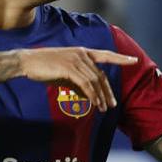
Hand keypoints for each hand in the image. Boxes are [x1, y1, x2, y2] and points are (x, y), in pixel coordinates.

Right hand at [15, 46, 137, 110]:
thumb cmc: (45, 68)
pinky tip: (95, 104)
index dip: (121, 58)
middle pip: (101, 75)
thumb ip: (79, 82)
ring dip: (100, 96)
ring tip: (103, 108)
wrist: (27, 62)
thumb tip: (90, 96)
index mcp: (82, 52)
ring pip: (95, 81)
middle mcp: (82, 54)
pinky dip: (92, 95)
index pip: (106, 55)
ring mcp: (76, 59)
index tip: (134, 60)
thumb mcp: (65, 75)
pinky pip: (86, 84)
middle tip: (112, 104)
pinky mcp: (69, 68)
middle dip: (107, 91)